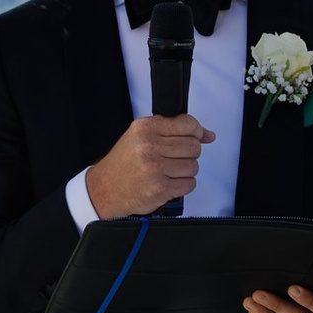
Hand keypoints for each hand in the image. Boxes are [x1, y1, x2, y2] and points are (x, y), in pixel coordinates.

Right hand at [85, 115, 212, 218]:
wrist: (104, 188)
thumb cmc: (123, 163)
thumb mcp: (141, 136)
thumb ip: (172, 130)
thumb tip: (207, 134)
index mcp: (145, 128)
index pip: (187, 124)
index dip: (197, 131)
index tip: (199, 136)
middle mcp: (149, 146)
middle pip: (193, 146)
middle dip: (188, 153)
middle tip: (174, 158)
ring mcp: (155, 168)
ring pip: (193, 166)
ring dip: (185, 171)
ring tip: (168, 171)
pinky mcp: (160, 188)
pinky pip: (189, 184)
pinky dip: (183, 185)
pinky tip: (168, 182)